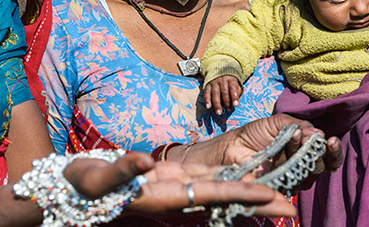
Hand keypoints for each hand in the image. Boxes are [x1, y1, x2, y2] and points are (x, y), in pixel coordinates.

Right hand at [63, 152, 295, 217]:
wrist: (76, 189)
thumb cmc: (87, 184)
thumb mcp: (102, 176)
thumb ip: (123, 169)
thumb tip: (143, 161)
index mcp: (166, 196)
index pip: (212, 194)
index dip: (242, 195)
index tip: (271, 198)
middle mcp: (177, 195)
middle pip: (225, 197)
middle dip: (256, 202)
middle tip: (292, 208)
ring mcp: (176, 188)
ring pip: (220, 189)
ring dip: (248, 191)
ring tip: (278, 194)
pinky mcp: (171, 180)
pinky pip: (205, 180)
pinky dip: (227, 179)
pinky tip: (242, 177)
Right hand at [204, 76, 242, 114]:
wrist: (219, 68)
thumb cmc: (230, 79)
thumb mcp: (236, 82)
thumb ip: (237, 91)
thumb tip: (235, 101)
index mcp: (231, 79)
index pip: (233, 87)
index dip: (234, 96)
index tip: (236, 105)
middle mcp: (222, 80)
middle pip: (224, 91)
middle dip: (227, 102)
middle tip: (229, 110)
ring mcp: (214, 82)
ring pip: (215, 93)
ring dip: (217, 103)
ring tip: (219, 112)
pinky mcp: (207, 84)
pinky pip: (207, 92)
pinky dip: (207, 100)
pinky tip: (208, 106)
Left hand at [222, 114, 342, 189]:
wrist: (233, 143)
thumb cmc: (255, 133)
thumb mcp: (278, 122)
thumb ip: (299, 125)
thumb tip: (319, 133)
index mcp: (305, 153)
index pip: (328, 158)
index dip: (334, 151)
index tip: (332, 140)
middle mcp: (300, 168)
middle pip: (321, 166)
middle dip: (318, 150)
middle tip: (312, 138)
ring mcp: (290, 179)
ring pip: (307, 171)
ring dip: (302, 151)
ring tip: (295, 136)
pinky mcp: (278, 187)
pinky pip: (290, 177)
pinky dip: (288, 160)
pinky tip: (283, 148)